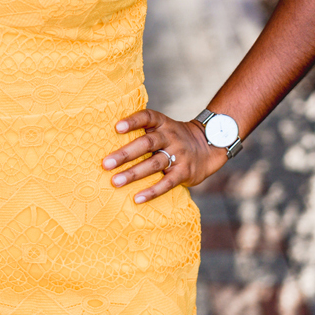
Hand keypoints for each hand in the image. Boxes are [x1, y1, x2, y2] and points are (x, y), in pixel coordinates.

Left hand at [103, 108, 221, 203]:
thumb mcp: (163, 127)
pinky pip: (167, 183)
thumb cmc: (173, 137)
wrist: (209, 146)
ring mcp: (179, 154)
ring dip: (133, 174)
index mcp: (162, 123)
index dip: (132, 121)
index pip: (147, 117)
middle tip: (105, 163)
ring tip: (115, 181)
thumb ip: (143, 131)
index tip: (116, 127)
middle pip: (146, 143)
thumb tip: (106, 139)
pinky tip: (137, 198)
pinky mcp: (185, 172)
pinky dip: (152, 191)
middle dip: (124, 154)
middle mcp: (170, 137)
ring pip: (154, 164)